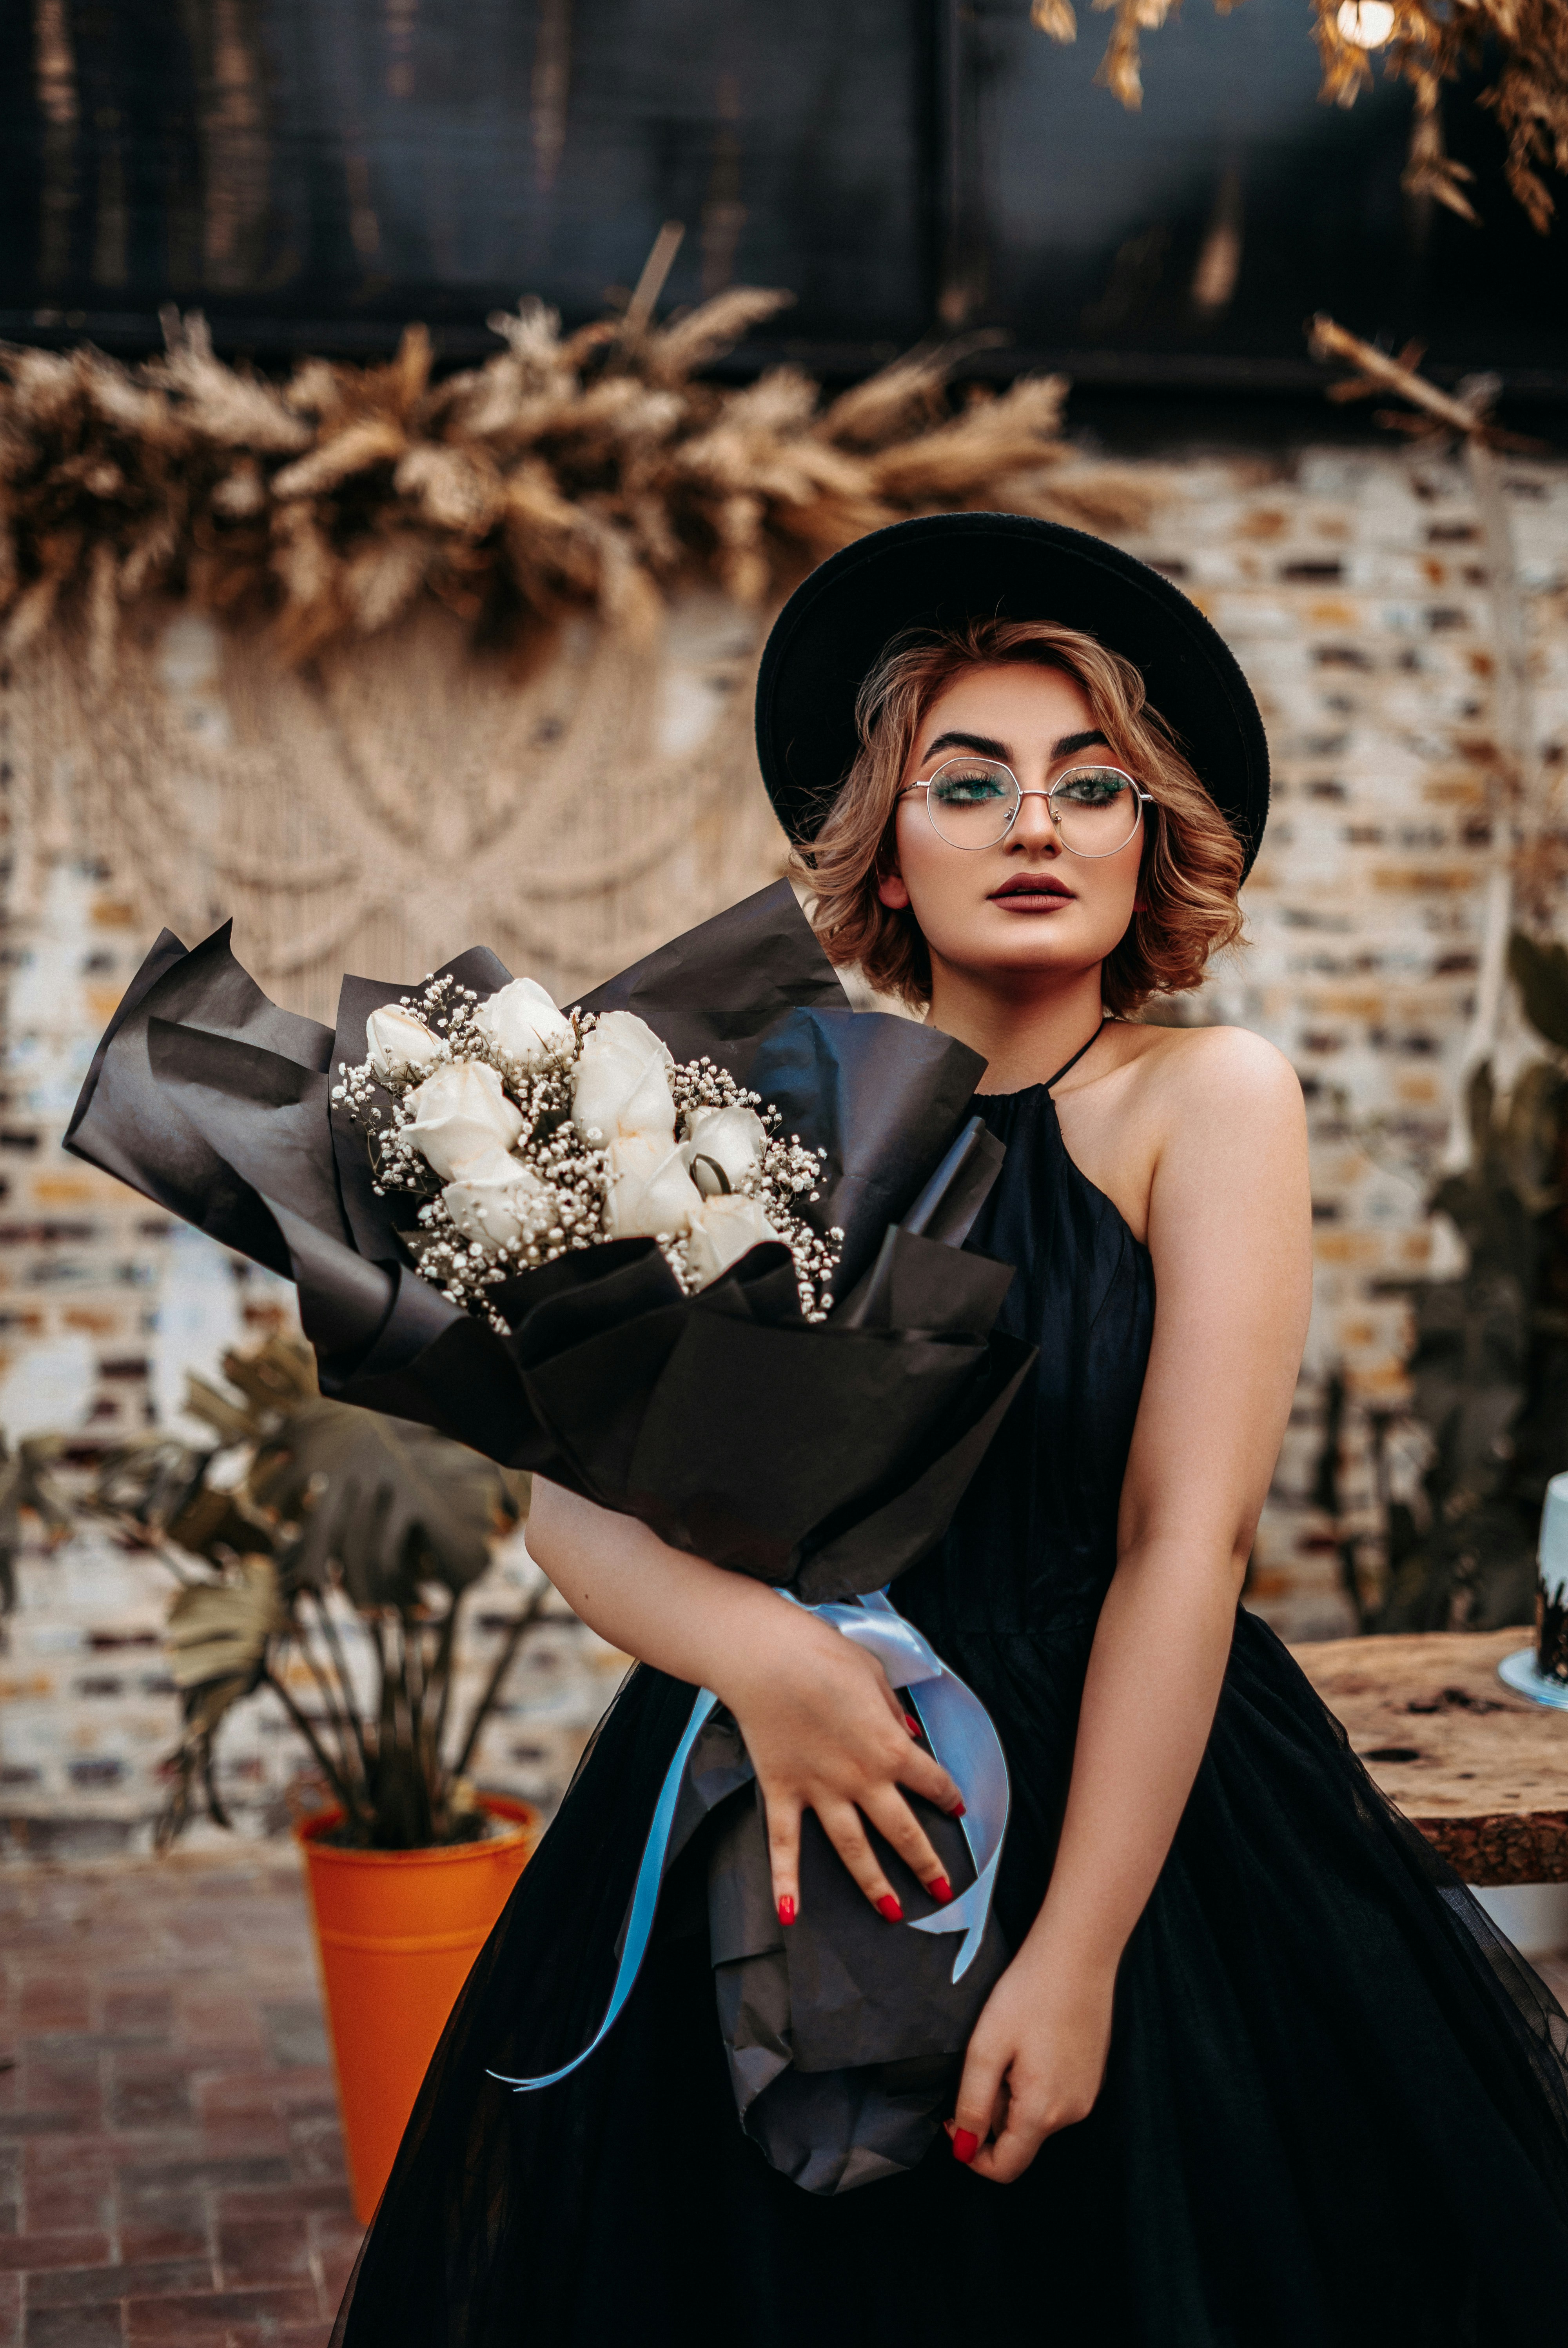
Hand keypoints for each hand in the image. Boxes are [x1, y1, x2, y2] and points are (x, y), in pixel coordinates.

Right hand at [714, 1607, 964, 1925]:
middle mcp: (861, 1778)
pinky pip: (784, 1844)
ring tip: (893, 1913)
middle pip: (902, 1831)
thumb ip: (893, 1710)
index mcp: (890, 1747)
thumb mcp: (874, 1673)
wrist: (766, 1656)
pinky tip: (788, 1914)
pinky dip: (785, 1881)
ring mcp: (820, 1790)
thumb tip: (909, 1731)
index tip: (958, 1807)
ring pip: (853, 1848)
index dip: (950, 1795)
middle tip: (944, 1891)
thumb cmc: (823, 1654)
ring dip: (874, 1885)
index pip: (933, 1781)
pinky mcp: (782, 1791)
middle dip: (927, 1864)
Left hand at [945, 1943, 1113, 2182]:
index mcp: (1042, 2112)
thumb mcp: (986, 2047)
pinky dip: (1033, 2085)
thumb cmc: (1029, 1994)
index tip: (951, 2119)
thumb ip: (972, 2103)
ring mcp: (1087, 2095)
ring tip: (1007, 2050)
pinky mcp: (1092, 2076)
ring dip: (1012, 2099)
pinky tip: (1029, 2044)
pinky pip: (1054, 2099)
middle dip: (991, 2118)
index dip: (971, 2154)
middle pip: (1020, 2142)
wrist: (1078, 1954)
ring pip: (1036, 2119)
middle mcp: (1072, 2113)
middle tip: (982, 2067)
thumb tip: (962, 2148)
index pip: (1005, 2168)